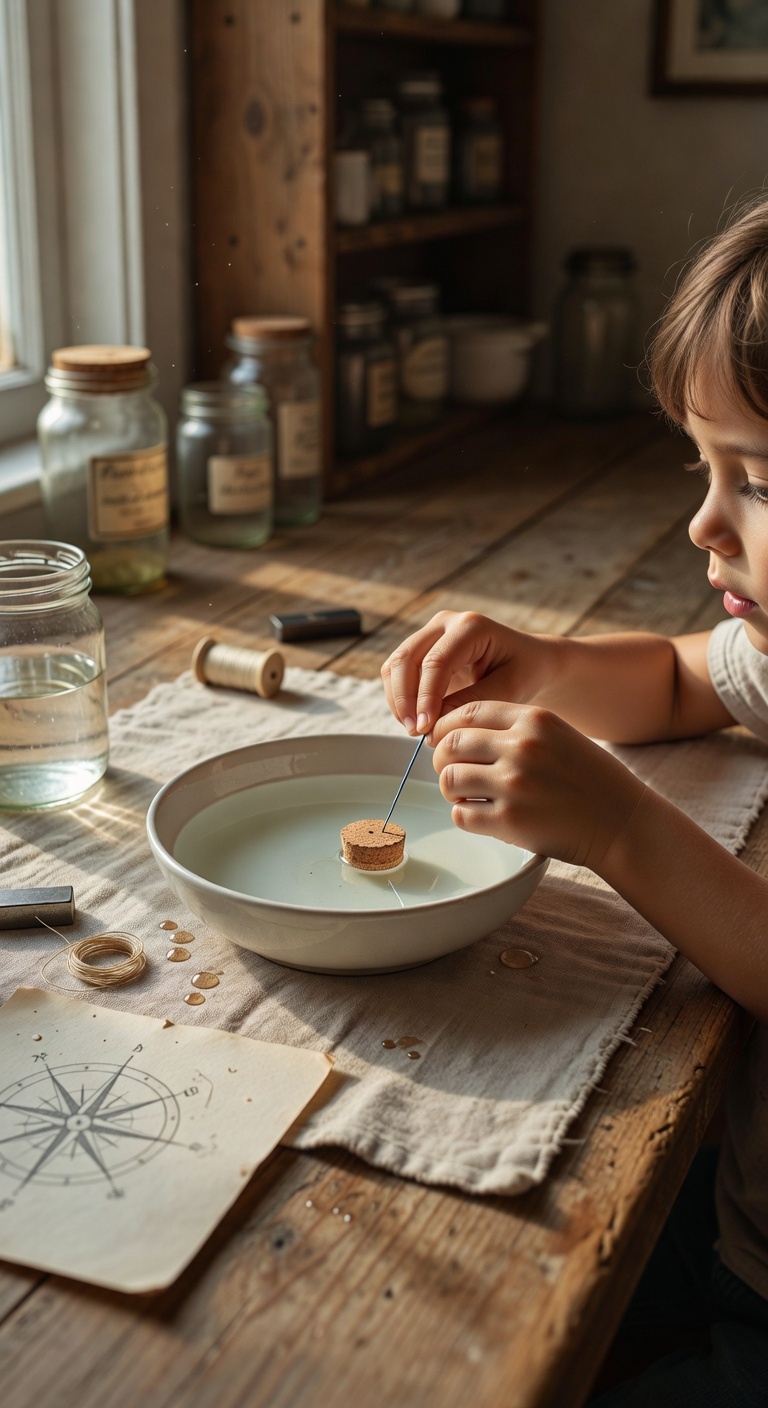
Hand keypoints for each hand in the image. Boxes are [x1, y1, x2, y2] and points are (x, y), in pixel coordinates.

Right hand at [381, 610, 550, 736]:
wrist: (528, 662)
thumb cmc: (524, 672)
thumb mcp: (510, 689)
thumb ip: (473, 702)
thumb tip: (434, 724)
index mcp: (471, 626)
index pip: (436, 661)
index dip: (426, 697)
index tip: (425, 728)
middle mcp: (445, 624)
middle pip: (406, 658)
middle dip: (404, 699)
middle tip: (415, 732)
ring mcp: (430, 635)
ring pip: (395, 665)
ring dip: (398, 700)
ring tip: (415, 730)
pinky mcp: (422, 651)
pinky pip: (397, 673)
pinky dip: (400, 699)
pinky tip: (416, 721)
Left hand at [430, 700, 645, 870]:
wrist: (622, 823)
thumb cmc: (589, 780)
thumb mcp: (558, 736)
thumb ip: (514, 729)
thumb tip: (456, 732)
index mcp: (534, 720)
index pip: (467, 711)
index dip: (446, 726)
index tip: (446, 741)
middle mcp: (522, 747)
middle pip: (450, 744)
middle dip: (442, 759)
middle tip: (452, 771)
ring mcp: (514, 785)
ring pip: (449, 779)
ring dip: (452, 789)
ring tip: (468, 795)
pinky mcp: (509, 822)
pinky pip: (461, 814)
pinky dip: (465, 815)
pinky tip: (482, 815)